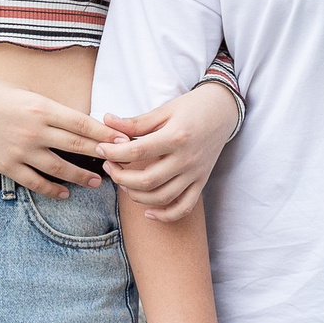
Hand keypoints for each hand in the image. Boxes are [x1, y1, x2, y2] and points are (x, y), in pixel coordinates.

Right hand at [0, 81, 126, 199]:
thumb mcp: (24, 92)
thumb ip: (47, 108)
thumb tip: (69, 120)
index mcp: (42, 108)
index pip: (82, 123)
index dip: (104, 134)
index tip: (122, 140)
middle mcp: (36, 131)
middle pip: (77, 146)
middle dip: (101, 155)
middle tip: (119, 163)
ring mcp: (22, 151)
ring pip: (60, 168)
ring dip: (80, 176)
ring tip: (95, 182)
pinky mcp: (8, 166)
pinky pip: (35, 181)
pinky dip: (52, 189)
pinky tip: (64, 193)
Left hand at [100, 83, 242, 220]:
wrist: (223, 111)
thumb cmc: (192, 107)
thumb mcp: (164, 110)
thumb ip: (135, 122)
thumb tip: (107, 121)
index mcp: (175, 137)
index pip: (137, 152)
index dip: (113, 153)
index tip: (100, 149)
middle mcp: (186, 159)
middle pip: (147, 180)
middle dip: (120, 177)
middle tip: (109, 166)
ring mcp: (195, 173)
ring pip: (162, 197)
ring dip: (136, 196)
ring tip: (123, 183)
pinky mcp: (201, 182)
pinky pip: (184, 207)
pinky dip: (166, 215)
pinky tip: (148, 211)